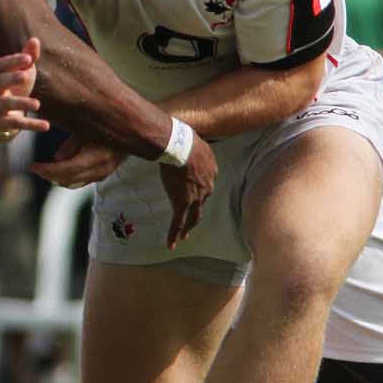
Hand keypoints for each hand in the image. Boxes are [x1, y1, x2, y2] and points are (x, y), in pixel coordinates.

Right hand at [0, 36, 49, 134]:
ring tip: (37, 104)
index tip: (28, 59)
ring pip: (5, 104)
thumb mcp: (19, 69)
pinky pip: (15, 123)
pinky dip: (31, 125)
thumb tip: (35, 40)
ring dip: (21, 103)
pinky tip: (46, 125)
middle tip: (26, 76)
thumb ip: (27, 56)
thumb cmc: (10, 83)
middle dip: (11, 79)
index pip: (0, 64)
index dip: (13, 61)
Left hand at [31, 133, 124, 186]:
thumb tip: (57, 158)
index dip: (46, 170)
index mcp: (95, 157)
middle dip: (48, 174)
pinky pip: (80, 181)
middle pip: (67, 179)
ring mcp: (101, 174)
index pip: (65, 170)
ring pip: (73, 183)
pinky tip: (59, 168)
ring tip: (44, 168)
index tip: (32, 166)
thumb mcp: (89, 129)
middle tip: (35, 167)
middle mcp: (99, 170)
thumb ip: (73, 144)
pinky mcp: (102, 175)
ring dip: (57, 177)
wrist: (135, 133)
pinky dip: (67, 177)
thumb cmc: (109, 126)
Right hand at [159, 133, 217, 249]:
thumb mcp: (193, 139)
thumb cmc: (185, 138)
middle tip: (193, 221)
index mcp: (211, 170)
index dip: (201, 187)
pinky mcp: (181, 203)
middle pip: (202, 203)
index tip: (195, 189)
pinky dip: (174, 234)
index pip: (207, 183)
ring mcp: (195, 197)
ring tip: (184, 236)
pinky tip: (171, 245)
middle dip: (197, 213)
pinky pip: (177, 222)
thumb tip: (180, 137)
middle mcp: (207, 187)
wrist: (181, 147)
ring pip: (192, 217)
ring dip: (188, 227)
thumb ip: (190, 142)